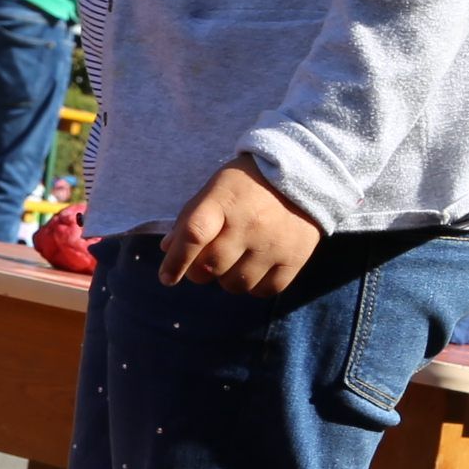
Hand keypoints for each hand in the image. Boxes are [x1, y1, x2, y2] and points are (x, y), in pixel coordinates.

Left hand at [160, 155, 321, 294]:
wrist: (301, 177)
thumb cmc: (245, 186)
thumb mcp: (213, 190)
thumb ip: (190, 219)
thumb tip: (168, 249)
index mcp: (223, 200)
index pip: (194, 235)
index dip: (176, 261)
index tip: (166, 277)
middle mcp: (249, 224)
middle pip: (211, 266)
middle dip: (198, 272)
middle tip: (202, 263)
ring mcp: (274, 243)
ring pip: (236, 284)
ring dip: (225, 279)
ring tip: (231, 262)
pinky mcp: (295, 258)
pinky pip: (265, 290)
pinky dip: (253, 286)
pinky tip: (252, 269)